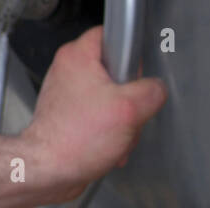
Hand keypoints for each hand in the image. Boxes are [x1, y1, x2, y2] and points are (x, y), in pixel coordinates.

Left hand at [20, 26, 166, 202]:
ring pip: (114, 100)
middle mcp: (70, 72)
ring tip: (116, 134)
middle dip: (131, 100)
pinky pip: (104, 118)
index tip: (136, 77)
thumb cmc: (76, 139)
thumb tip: (157, 90)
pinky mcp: (72, 116)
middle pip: (117, 74)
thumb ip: (152, 91)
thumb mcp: (130, 109)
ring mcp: (70, 95)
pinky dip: (112, 134)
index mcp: (78, 57)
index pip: (110, 36)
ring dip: (124, 122)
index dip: (130, 55)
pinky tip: (109, 145)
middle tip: (126, 113)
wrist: (51, 169)